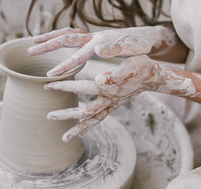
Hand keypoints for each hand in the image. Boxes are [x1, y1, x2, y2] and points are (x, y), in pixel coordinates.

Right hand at [28, 26, 175, 76]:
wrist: (147, 36)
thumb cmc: (142, 44)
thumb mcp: (135, 48)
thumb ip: (119, 49)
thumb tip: (99, 49)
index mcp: (101, 42)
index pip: (78, 55)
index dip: (64, 65)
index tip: (50, 75)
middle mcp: (93, 37)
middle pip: (65, 37)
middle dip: (47, 44)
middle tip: (30, 49)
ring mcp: (92, 37)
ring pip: (67, 35)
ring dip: (51, 38)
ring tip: (34, 41)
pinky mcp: (94, 40)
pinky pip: (73, 37)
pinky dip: (60, 39)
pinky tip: (55, 45)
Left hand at [44, 55, 162, 140]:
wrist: (151, 76)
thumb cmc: (139, 65)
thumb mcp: (130, 63)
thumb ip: (116, 72)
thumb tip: (100, 79)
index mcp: (110, 87)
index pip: (83, 87)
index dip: (66, 86)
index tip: (49, 83)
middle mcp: (109, 99)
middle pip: (85, 112)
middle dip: (66, 114)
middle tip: (49, 115)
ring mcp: (111, 105)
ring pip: (92, 120)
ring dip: (78, 128)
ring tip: (64, 137)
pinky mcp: (113, 106)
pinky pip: (99, 119)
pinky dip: (88, 127)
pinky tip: (78, 132)